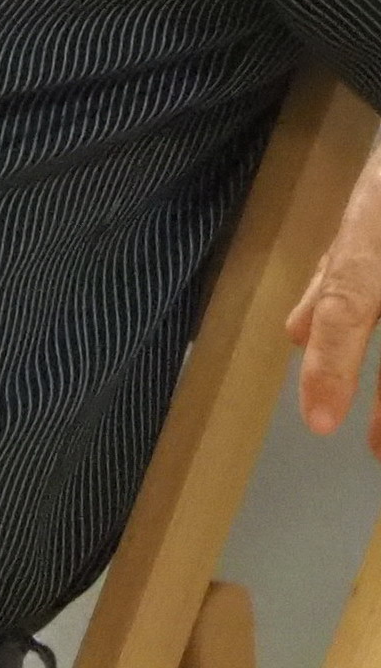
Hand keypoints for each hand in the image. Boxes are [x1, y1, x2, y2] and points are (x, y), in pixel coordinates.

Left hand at [288, 129, 380, 447]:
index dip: (335, 365)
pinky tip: (370, 389)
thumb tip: (296, 335)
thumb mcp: (364, 217)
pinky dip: (368, 341)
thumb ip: (335, 277)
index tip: (323, 425)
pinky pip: (380, 293)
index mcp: (370, 234)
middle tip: (373, 450)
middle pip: (372, 305)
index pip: (351, 302)